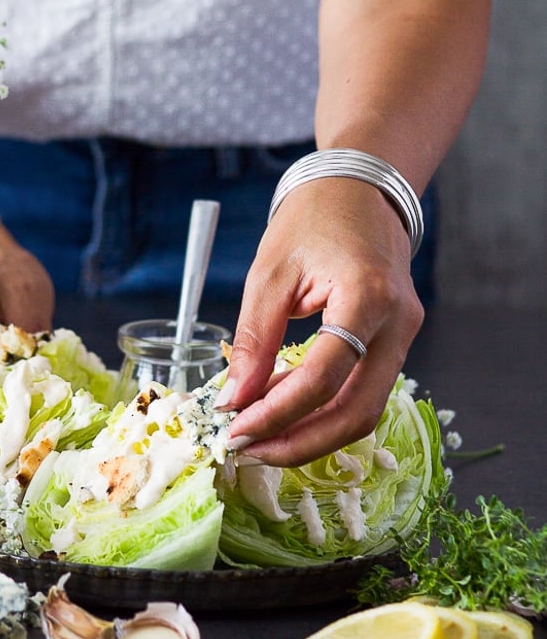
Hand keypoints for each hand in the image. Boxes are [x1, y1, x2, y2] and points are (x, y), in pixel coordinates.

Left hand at [220, 176, 423, 466]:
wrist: (359, 189)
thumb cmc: (312, 219)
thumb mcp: (270, 273)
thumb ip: (254, 339)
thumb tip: (234, 399)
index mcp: (367, 296)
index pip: (324, 378)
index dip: (277, 413)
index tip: (234, 428)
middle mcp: (398, 323)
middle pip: (357, 411)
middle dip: (299, 442)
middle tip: (248, 450)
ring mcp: (404, 334)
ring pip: (364, 409)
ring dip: (311, 432)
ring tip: (258, 434)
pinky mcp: (395, 340)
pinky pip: (362, 389)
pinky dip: (322, 408)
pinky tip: (282, 406)